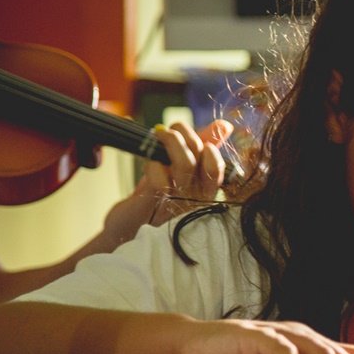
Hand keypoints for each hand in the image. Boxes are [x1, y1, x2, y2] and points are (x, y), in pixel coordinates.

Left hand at [102, 119, 232, 242]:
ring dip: (170, 141)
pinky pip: (159, 176)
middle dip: (185, 135)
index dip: (210, 146)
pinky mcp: (155, 204)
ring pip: (184, 164)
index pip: (218, 166)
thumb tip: (225, 126)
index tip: (193, 138)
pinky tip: (148, 162)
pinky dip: (152, 161)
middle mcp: (196, 199)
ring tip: (158, 136)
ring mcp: (177, 203)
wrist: (128, 227)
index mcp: (205, 192)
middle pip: (201, 158)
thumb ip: (203, 147)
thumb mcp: (181, 171)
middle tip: (169, 130)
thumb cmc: (157, 197)